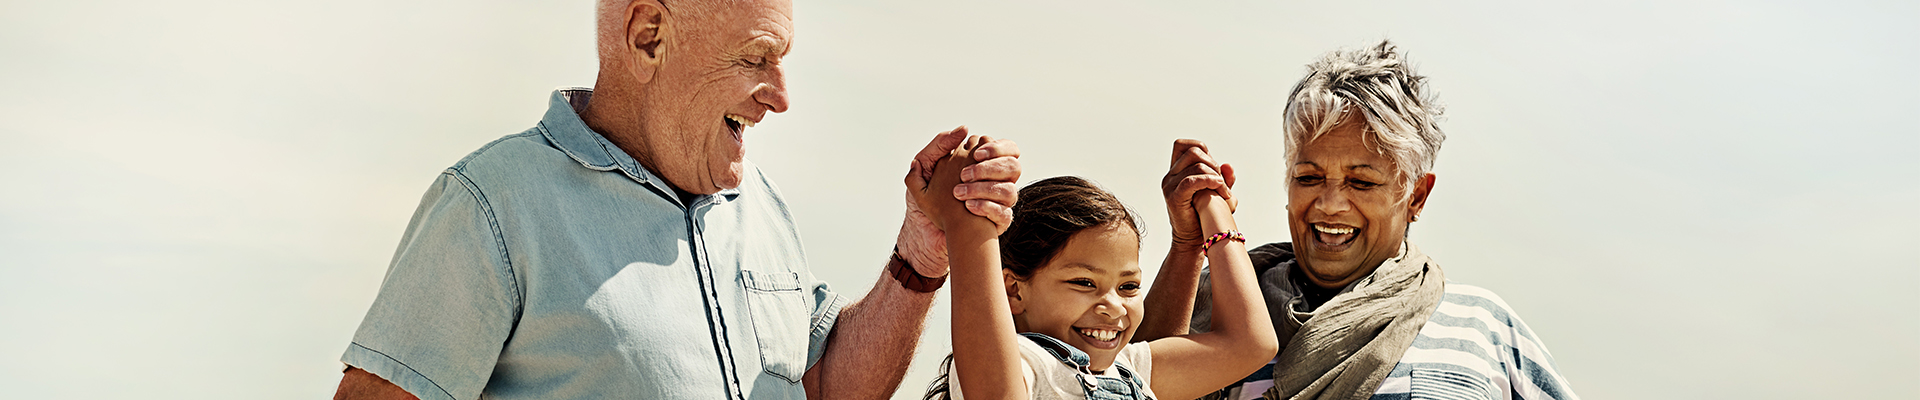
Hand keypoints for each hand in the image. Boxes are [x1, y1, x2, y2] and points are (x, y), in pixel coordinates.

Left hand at [899, 127, 1022, 277]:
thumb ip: (941, 144)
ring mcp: (999, 203)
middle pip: (1013, 166)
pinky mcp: (996, 223)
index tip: (975, 154)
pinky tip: (968, 206)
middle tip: (965, 174)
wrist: (924, 231)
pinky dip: (987, 208)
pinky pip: (1004, 214)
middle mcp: (996, 182)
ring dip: (985, 189)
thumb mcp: (926, 166)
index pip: (1006, 148)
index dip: (995, 148)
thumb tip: (964, 129)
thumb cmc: (926, 196)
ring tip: (959, 193)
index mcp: (983, 165)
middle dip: (992, 167)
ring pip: (1010, 190)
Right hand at [1160, 139, 1235, 252]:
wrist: (1194, 241)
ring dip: (1216, 176)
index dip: (1202, 149)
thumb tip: (1228, 165)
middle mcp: (1170, 176)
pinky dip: (1210, 182)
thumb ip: (1223, 178)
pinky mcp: (1174, 197)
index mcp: (1176, 171)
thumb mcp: (1218, 194)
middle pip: (1194, 152)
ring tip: (1224, 192)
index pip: (1184, 145)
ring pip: (1196, 166)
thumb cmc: (1204, 217)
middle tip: (1222, 183)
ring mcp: (1170, 186)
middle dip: (1213, 164)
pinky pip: (1192, 180)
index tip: (1213, 168)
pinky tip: (1220, 189)